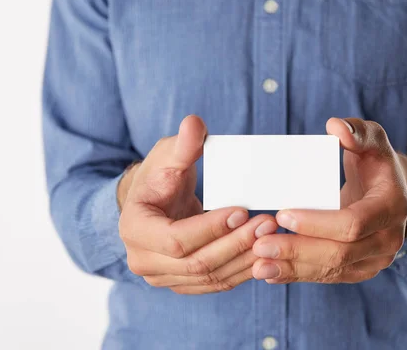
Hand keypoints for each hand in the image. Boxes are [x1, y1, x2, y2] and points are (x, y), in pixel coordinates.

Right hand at [119, 115, 277, 293]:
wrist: (153, 203)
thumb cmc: (159, 177)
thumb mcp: (168, 156)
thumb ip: (183, 144)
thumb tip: (195, 124)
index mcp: (134, 229)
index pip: (176, 239)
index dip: (211, 228)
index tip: (243, 211)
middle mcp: (143, 260)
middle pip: (197, 263)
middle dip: (236, 244)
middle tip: (268, 224)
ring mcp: (162, 277)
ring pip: (210, 277)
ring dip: (245, 259)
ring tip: (272, 236)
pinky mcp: (182, 283)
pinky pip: (215, 283)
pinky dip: (241, 270)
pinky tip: (264, 254)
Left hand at [251, 118, 406, 283]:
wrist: (390, 193)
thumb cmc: (375, 163)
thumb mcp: (372, 140)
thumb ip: (357, 131)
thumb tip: (336, 127)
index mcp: (392, 207)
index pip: (353, 223)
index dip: (317, 223)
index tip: (282, 215)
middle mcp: (388, 240)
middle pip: (340, 253)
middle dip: (298, 250)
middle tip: (260, 245)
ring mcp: (375, 260)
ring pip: (332, 270)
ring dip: (293, 268)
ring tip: (258, 264)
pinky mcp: (359, 270)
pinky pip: (328, 276)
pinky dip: (298, 275)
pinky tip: (271, 273)